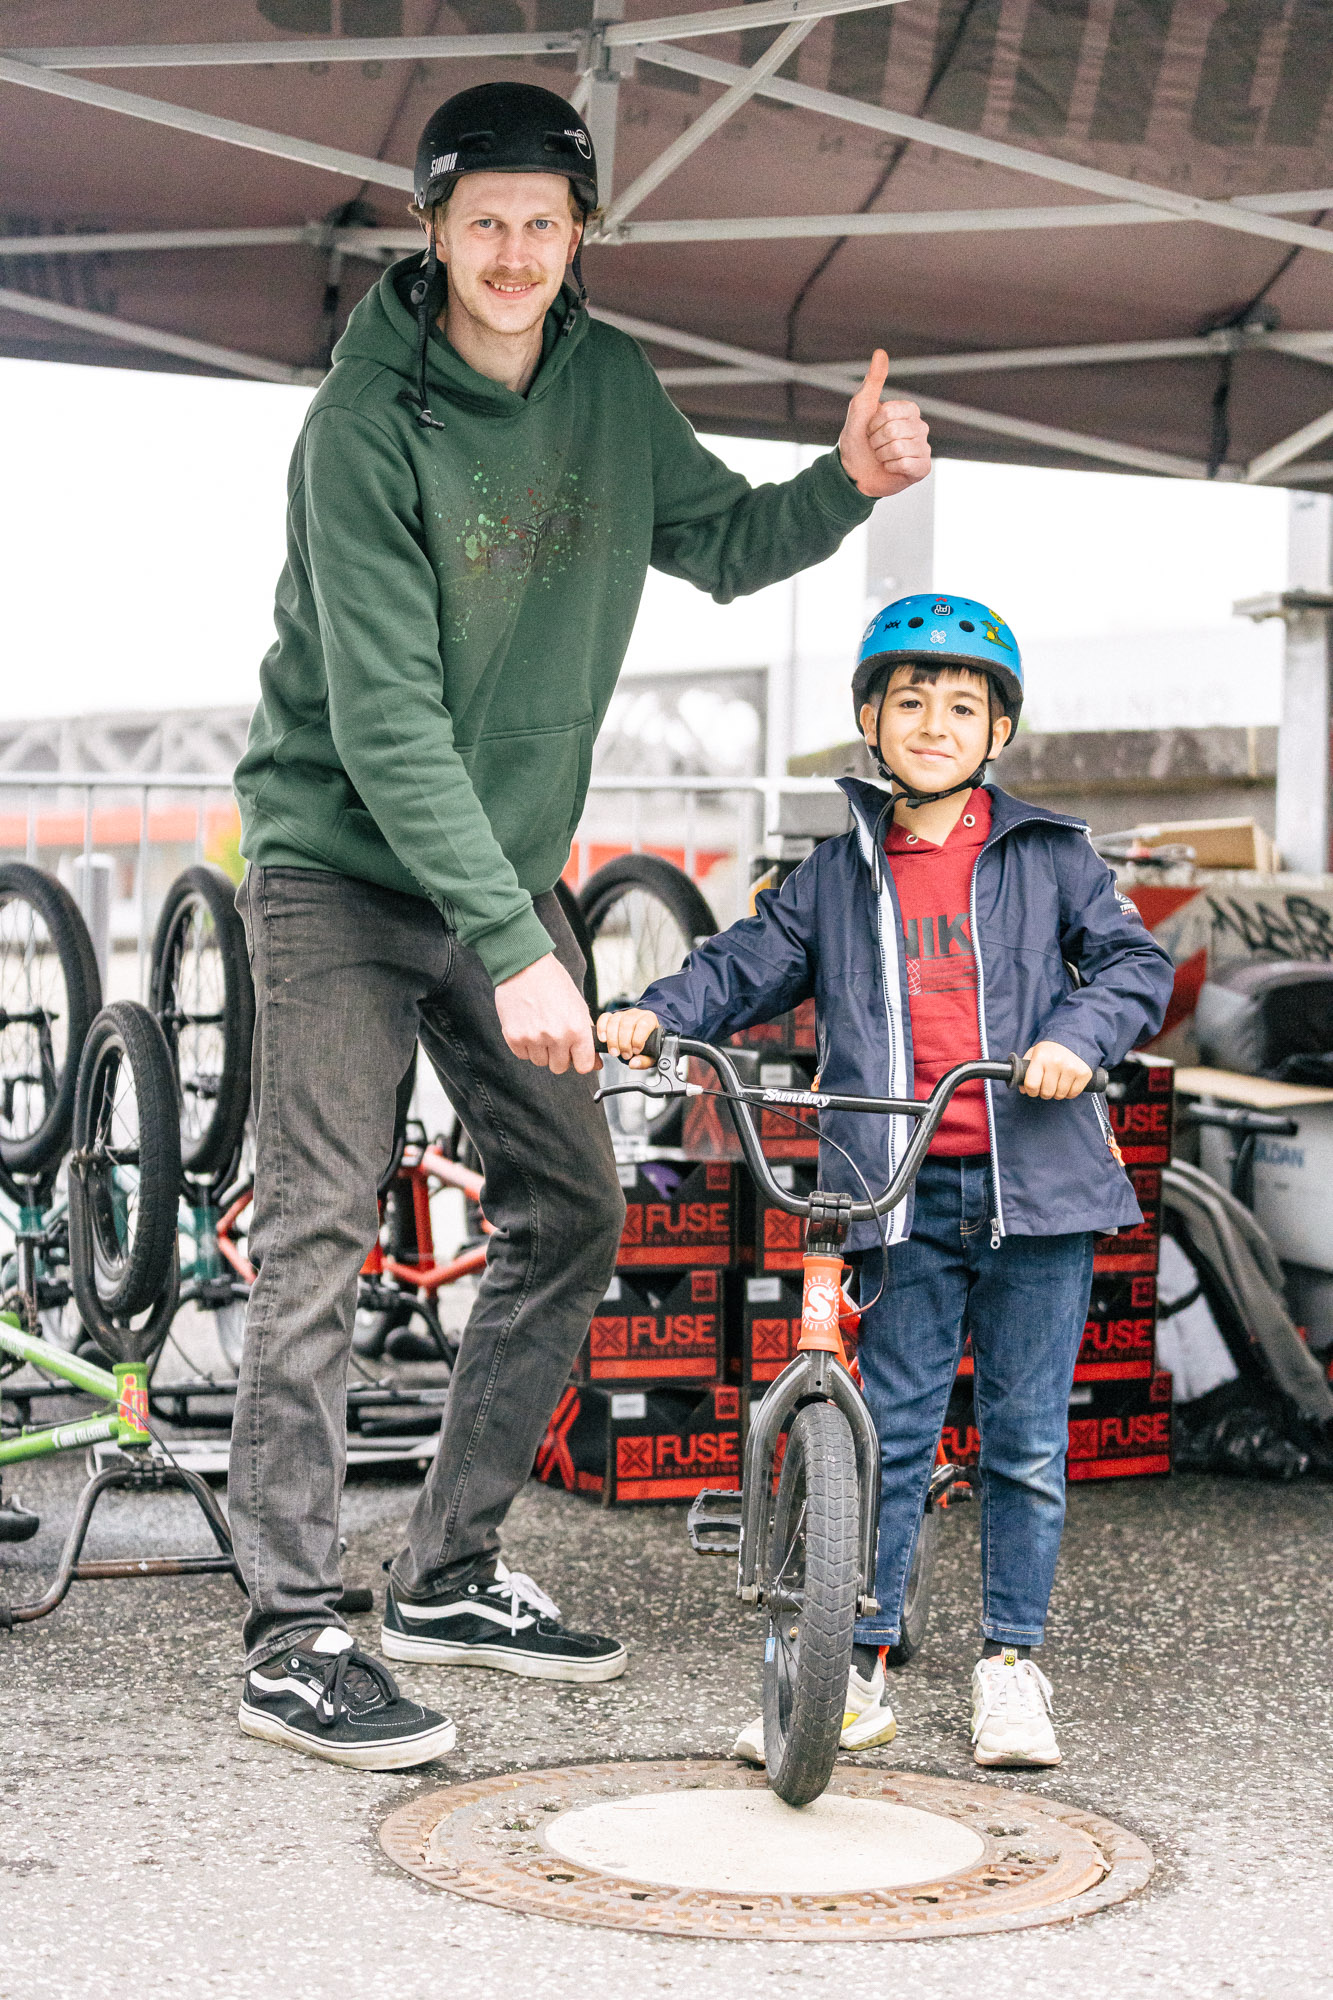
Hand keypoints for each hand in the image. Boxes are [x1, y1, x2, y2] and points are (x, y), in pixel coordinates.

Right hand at [494, 954, 596, 1073]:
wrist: (525, 964)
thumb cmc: (554, 982)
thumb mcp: (578, 1006)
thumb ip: (586, 1036)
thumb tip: (596, 1063)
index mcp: (577, 1029)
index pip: (583, 1066)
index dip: (579, 1061)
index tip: (575, 1054)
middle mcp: (556, 1036)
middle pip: (559, 1067)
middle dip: (558, 1055)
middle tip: (554, 1035)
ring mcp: (534, 1038)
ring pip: (540, 1062)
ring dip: (540, 1050)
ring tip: (539, 1026)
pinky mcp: (514, 1037)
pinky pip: (522, 1055)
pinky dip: (525, 1045)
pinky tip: (527, 1025)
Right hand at [596, 1007, 659, 1068]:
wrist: (643, 1037)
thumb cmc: (649, 1044)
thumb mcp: (651, 1055)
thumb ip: (645, 1061)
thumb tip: (633, 1063)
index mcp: (650, 1019)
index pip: (644, 1025)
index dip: (638, 1039)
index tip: (635, 1051)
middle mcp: (636, 1014)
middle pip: (627, 1024)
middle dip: (624, 1042)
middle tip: (625, 1055)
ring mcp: (623, 1014)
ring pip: (615, 1021)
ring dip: (612, 1039)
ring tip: (614, 1052)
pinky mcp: (612, 1016)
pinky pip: (604, 1018)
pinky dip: (602, 1028)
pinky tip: (603, 1040)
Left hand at [837, 349, 930, 498]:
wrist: (853, 472)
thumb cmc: (857, 438)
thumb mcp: (861, 406)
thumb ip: (873, 380)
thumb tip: (881, 352)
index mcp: (909, 410)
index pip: (891, 412)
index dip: (874, 423)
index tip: (870, 429)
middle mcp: (921, 428)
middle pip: (895, 430)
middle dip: (877, 440)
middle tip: (875, 445)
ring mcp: (923, 449)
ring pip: (900, 448)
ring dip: (882, 455)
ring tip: (882, 457)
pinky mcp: (922, 468)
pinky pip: (907, 464)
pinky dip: (891, 467)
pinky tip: (890, 468)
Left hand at [1020, 1040, 1093, 1100]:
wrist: (1073, 1038)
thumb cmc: (1050, 1049)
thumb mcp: (1034, 1053)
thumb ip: (1025, 1071)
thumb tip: (1023, 1090)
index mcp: (1041, 1057)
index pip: (1032, 1084)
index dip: (1031, 1091)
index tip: (1033, 1090)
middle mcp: (1056, 1062)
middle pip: (1047, 1092)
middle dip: (1045, 1093)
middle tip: (1046, 1086)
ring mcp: (1071, 1068)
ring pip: (1060, 1095)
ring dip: (1057, 1093)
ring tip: (1057, 1084)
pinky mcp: (1083, 1073)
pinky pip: (1073, 1094)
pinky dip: (1069, 1093)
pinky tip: (1067, 1084)